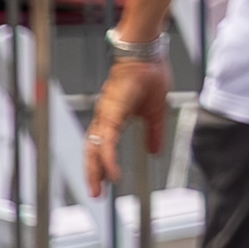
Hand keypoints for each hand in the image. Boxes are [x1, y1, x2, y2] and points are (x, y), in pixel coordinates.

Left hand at [84, 54, 172, 196]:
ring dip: (95, 170)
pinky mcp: (111, 113)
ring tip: (98, 188)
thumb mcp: (156, 111)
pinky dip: (107, 159)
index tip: (106, 181)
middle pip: (93, 151)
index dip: (102, 163)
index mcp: (114, 117)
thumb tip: (155, 151)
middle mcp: (105, 117)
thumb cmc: (149, 75)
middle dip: (93, 174)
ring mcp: (105, 115)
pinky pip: (106, 142)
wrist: (147, 54)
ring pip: (94, 148)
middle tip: (96, 193)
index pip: (102, 145)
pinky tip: (112, 172)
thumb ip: (154, 133)